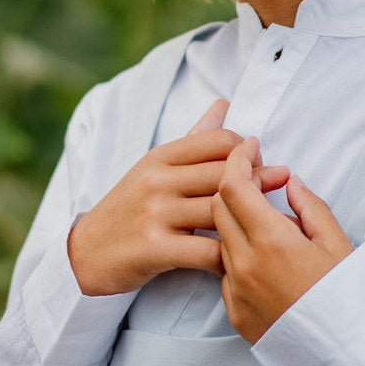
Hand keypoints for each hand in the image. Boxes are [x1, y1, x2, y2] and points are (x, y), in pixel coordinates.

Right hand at [67, 99, 290, 295]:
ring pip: (220, 211)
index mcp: (161, 156)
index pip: (220, 141)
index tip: (260, 166)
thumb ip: (193, 139)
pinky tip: (241, 261)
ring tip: (270, 229)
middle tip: (279, 195)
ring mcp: (154, 213)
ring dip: (251, 221)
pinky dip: (229, 258)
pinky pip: (206, 251)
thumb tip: (224, 104)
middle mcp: (157, 180)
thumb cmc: (129, 209)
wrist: (85, 253)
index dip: (248, 152)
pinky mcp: (154, 248)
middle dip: (260, 183)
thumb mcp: (155, 168)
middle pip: (226, 174)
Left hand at [211, 136, 354, 343]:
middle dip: (235, 185)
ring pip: (220, 239)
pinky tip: (265, 256)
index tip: (250, 148)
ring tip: (268, 219)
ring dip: (236, 220)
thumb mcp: (338, 244)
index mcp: (272, 242)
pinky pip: (225, 271)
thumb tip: (290, 183)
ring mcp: (235, 291)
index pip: (233, 186)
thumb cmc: (350, 298)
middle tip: (263, 180)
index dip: (237, 160)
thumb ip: (310, 207)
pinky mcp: (234, 313)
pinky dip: (239, 253)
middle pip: (218, 207)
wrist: (347, 356)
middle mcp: (245, 265)